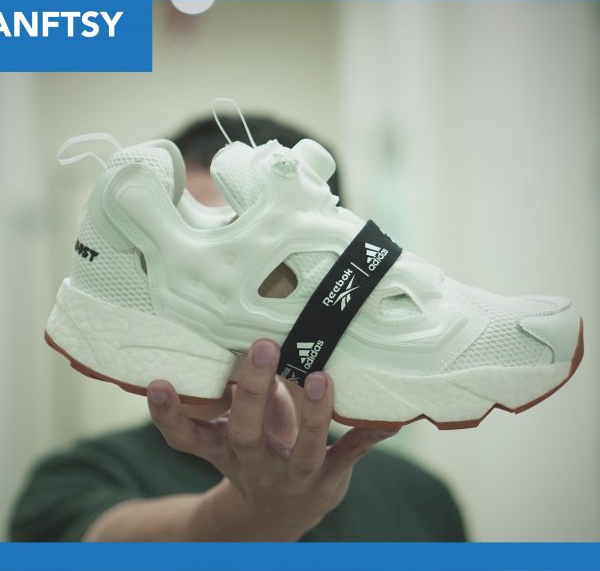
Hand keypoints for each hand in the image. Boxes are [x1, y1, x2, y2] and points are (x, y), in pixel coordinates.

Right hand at [147, 339, 397, 540]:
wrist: (277, 515)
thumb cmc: (255, 453)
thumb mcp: (236, 428)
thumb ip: (237, 388)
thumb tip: (247, 327)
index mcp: (225, 448)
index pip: (187, 437)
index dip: (170, 413)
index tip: (157, 382)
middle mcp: (254, 463)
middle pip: (245, 432)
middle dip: (253, 391)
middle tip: (262, 347)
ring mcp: (293, 475)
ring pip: (302, 448)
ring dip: (312, 413)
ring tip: (319, 377)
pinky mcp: (328, 478)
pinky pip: (350, 455)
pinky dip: (370, 435)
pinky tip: (390, 419)